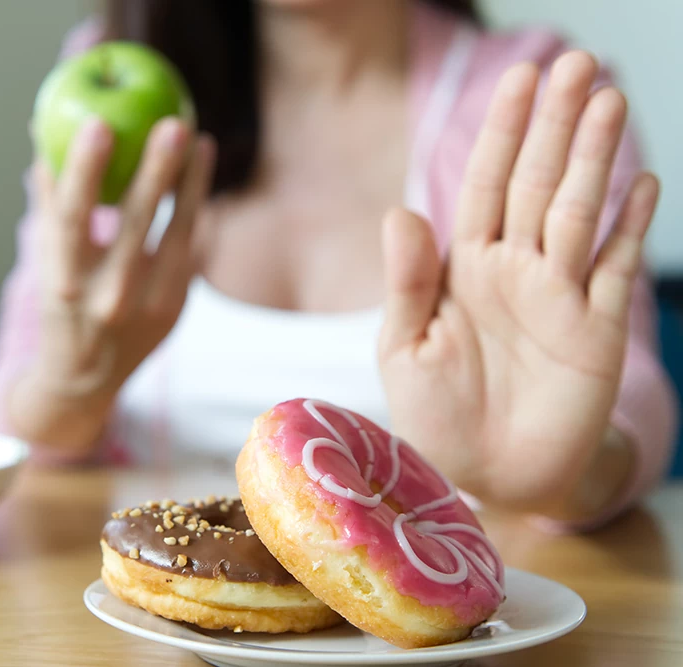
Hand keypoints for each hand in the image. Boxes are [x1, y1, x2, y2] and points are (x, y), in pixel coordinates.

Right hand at [12, 117, 215, 452]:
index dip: (84, 169)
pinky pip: (192, 249)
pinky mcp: (176, 308)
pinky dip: (197, 210)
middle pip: (135, 224)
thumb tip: (43, 135)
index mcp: (63, 280)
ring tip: (200, 140)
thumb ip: (49, 202)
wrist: (84, 379)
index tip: (98, 121)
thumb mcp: (46, 259)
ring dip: (192, 185)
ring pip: (177, 235)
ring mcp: (147, 307)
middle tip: (172, 123)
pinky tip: (201, 174)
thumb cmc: (61, 303)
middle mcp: (106, 297)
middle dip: (156, 171)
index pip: (72, 217)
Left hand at [378, 52, 658, 514]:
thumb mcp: (405, 348)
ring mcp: (559, 296)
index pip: (486, 185)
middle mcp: (514, 270)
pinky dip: (630, 227)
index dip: (502, 132)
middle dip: (555, 125)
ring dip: (593, 158)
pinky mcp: (595, 331)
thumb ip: (409, 282)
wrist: (486, 478)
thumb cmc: (436, 415)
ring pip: (579, 212)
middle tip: (575, 63)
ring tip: (606, 101)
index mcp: (464, 269)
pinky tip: (642, 182)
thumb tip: (400, 210)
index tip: (518, 78)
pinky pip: (615, 269)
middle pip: (538, 183)